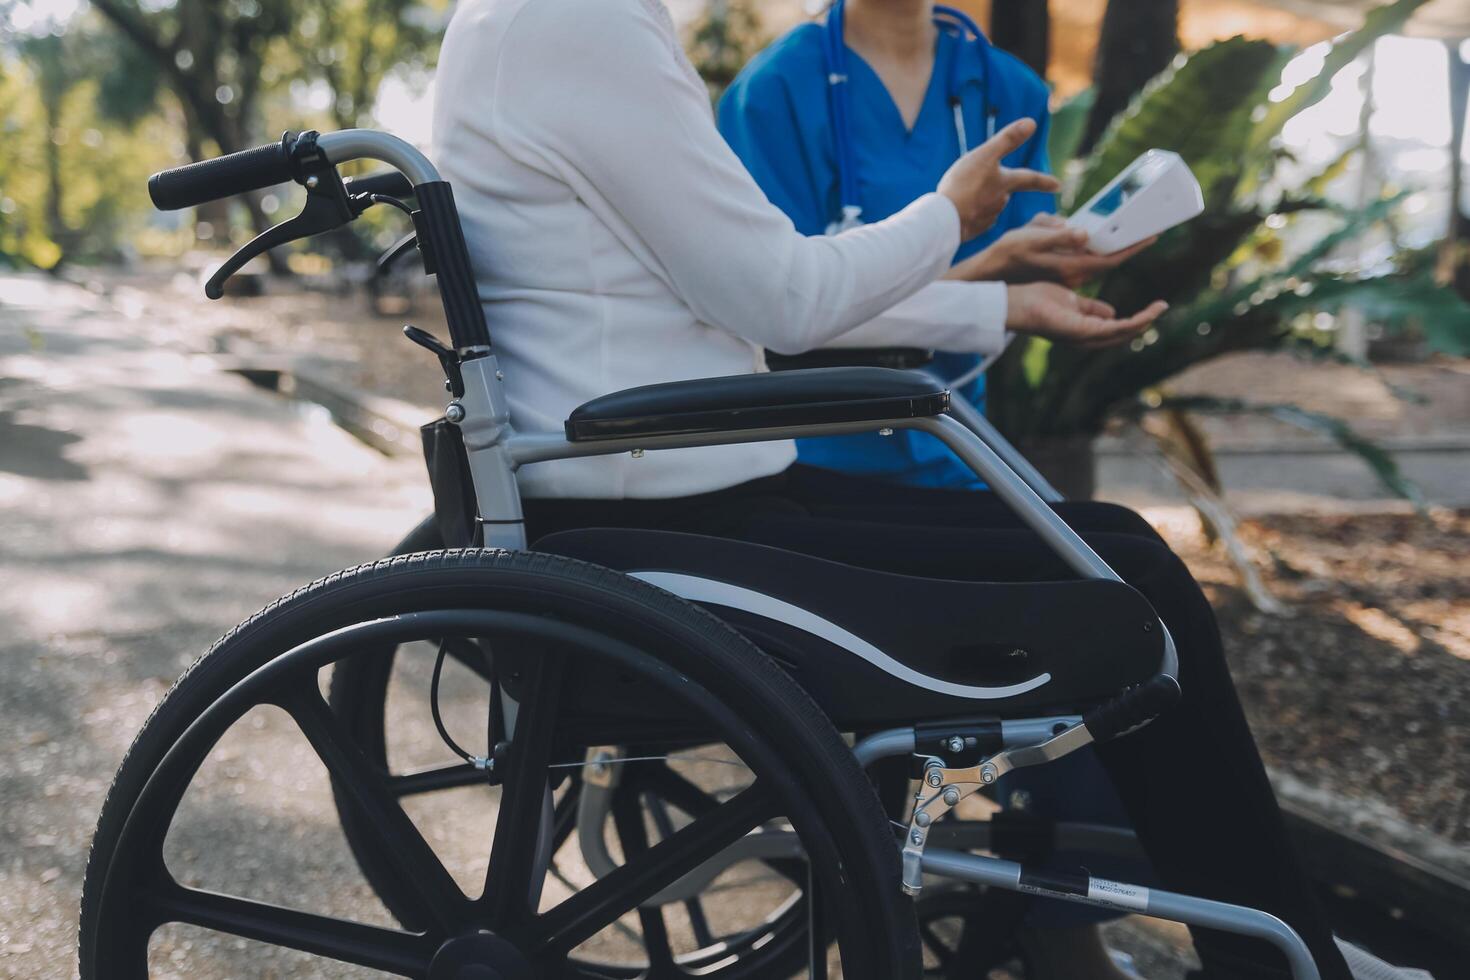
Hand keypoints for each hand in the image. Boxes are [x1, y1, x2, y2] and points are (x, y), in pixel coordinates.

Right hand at [937, 119, 1059, 240]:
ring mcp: (987, 218)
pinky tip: (960, 212)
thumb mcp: (985, 155)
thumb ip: (1007, 139)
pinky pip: (976, 219)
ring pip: (989, 205)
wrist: (945, 218)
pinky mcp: (973, 229)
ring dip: (982, 200)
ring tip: (965, 197)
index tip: (1058, 185)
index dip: (1044, 180)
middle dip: (1000, 189)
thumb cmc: (963, 185)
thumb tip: (1032, 122)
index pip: (1030, 179)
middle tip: (983, 185)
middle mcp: (1000, 202)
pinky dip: (971, 214)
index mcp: (1005, 183)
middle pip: (1004, 192)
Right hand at [952, 213, 1157, 286]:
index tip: (1152, 235)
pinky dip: (1101, 251)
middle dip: (1130, 246)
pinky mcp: (1062, 274)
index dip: (1133, 246)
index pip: (1111, 258)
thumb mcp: (1031, 237)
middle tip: (1151, 230)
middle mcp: (1074, 276)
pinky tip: (1102, 238)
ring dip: (1117, 249)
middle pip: (1111, 261)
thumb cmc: (1008, 252)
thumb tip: (1082, 233)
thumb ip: (1058, 235)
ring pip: (1101, 262)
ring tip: (1133, 232)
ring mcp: (1069, 277)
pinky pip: (1089, 262)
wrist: (991, 273)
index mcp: (1070, 268)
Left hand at [1005, 282, 1167, 347]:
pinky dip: (1133, 322)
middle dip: (1144, 323)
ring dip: (1143, 322)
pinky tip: (1146, 314)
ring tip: (1159, 309)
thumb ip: (1092, 309)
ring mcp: (1083, 337)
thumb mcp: (1072, 303)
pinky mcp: (1081, 331)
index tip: (1152, 307)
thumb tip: (1112, 312)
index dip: (1135, 321)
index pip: (1115, 329)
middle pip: (1122, 335)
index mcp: (1084, 330)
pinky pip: (1113, 328)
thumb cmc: (1038, 300)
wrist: (1017, 302)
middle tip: (1161, 307)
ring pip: (1122, 333)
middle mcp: (1085, 338)